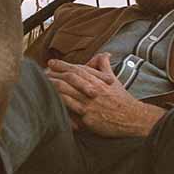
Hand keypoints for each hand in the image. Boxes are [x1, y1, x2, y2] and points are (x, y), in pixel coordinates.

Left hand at [45, 53, 163, 136]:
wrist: (132, 118)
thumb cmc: (121, 99)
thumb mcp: (114, 80)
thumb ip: (105, 67)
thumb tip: (103, 54)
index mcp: (98, 81)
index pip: (77, 69)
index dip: (63, 65)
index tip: (51, 62)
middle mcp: (93, 90)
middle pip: (69, 79)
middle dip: (54, 75)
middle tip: (41, 72)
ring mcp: (90, 104)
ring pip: (67, 93)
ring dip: (53, 88)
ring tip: (41, 85)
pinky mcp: (88, 118)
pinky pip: (70, 110)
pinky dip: (60, 106)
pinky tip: (50, 103)